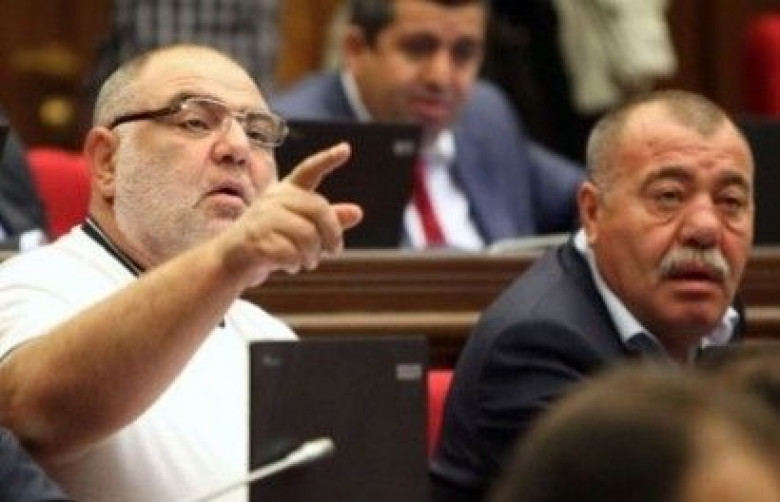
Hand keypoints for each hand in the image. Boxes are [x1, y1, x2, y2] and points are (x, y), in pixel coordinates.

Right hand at [220, 142, 362, 284]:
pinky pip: (290, 253)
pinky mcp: (255, 238)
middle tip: (334, 252)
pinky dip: (295, 264)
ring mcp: (262, 217)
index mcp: (287, 191)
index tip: (346, 148)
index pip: (309, 170)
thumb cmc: (271, 240)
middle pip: (319, 210)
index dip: (327, 160)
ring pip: (307, 235)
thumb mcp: (302, 228)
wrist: (232, 259)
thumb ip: (328, 221)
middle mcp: (275, 198)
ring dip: (312, 255)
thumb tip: (358, 212)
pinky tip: (290, 266)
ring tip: (307, 262)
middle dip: (332, 234)